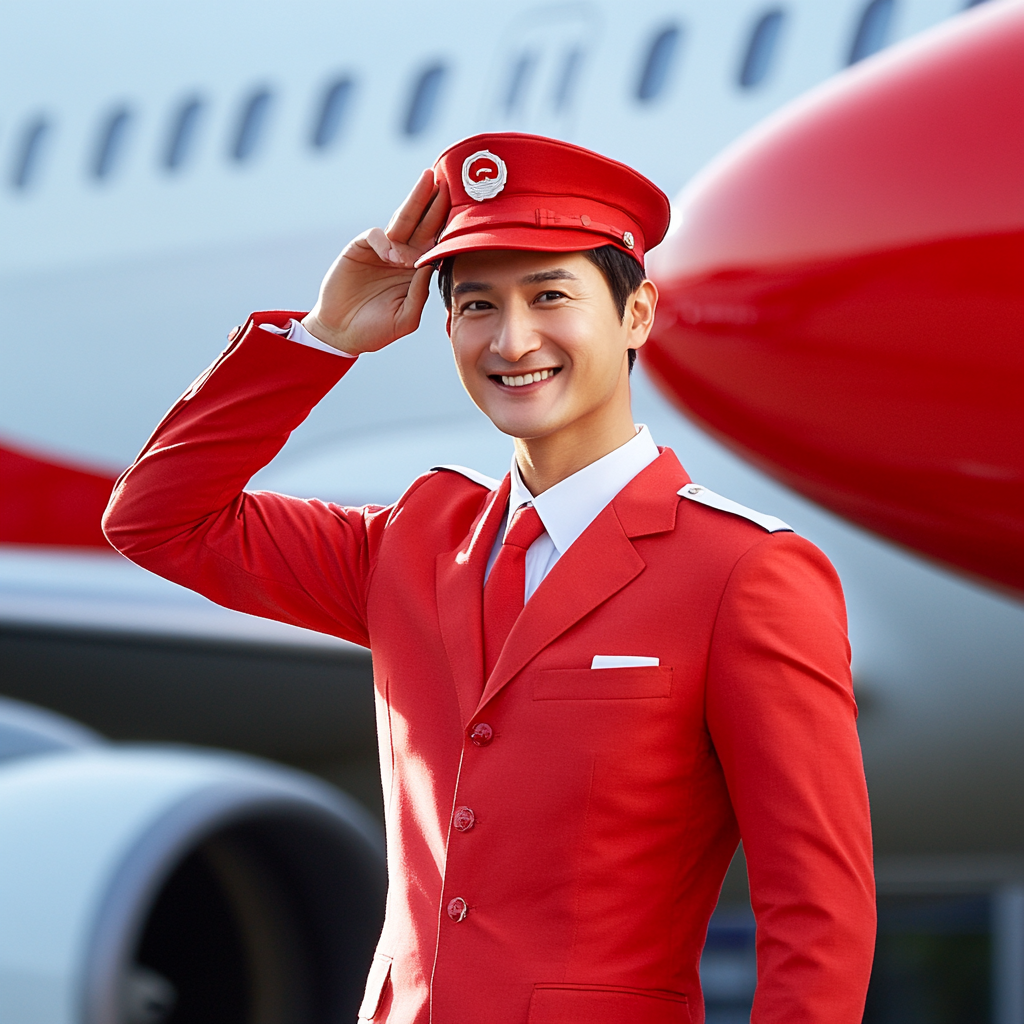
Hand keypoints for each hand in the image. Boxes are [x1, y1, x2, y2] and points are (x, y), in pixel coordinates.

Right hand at [301, 170, 449, 354]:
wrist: (342, 333)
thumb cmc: (376, 329)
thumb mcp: (405, 318)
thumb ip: (419, 294)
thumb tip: (432, 265)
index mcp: (417, 269)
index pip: (437, 241)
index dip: (449, 224)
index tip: (468, 208)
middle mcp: (402, 254)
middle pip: (423, 222)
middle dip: (435, 200)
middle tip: (449, 179)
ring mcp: (381, 250)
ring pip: (402, 220)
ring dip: (415, 200)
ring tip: (428, 181)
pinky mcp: (359, 249)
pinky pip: (376, 236)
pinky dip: (385, 242)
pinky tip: (393, 256)